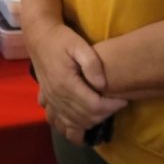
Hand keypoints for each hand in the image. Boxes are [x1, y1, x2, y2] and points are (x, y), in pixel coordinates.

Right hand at [27, 23, 126, 144]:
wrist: (40, 37)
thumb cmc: (62, 39)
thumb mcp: (80, 45)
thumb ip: (92, 64)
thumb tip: (102, 85)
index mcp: (66, 84)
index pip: (94, 106)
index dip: (111, 107)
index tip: (123, 100)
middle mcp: (57, 97)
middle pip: (85, 118)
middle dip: (104, 115)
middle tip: (115, 104)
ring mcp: (50, 101)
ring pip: (71, 125)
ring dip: (89, 124)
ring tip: (100, 113)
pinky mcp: (47, 100)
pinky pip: (57, 122)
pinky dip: (70, 127)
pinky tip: (80, 122)